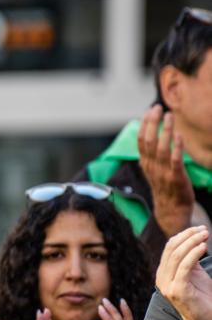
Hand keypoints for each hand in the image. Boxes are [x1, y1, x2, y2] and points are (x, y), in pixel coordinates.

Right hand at [138, 104, 194, 236]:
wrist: (171, 211)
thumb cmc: (165, 188)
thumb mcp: (154, 171)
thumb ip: (152, 156)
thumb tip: (150, 139)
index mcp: (146, 164)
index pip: (141, 141)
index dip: (144, 124)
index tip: (150, 110)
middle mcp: (152, 167)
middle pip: (149, 141)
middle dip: (152, 123)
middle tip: (158, 108)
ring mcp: (163, 173)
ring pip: (161, 149)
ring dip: (165, 131)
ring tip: (169, 116)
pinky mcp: (176, 178)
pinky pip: (175, 161)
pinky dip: (176, 148)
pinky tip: (178, 135)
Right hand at [156, 225, 211, 319]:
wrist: (205, 319)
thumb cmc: (202, 296)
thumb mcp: (194, 273)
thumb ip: (189, 259)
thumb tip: (193, 238)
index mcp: (163, 273)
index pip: (169, 247)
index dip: (184, 235)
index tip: (199, 229)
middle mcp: (161, 278)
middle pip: (172, 249)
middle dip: (189, 236)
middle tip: (204, 230)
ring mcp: (167, 285)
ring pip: (177, 256)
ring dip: (193, 242)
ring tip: (206, 235)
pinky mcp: (177, 290)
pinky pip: (185, 267)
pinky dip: (194, 254)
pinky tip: (204, 247)